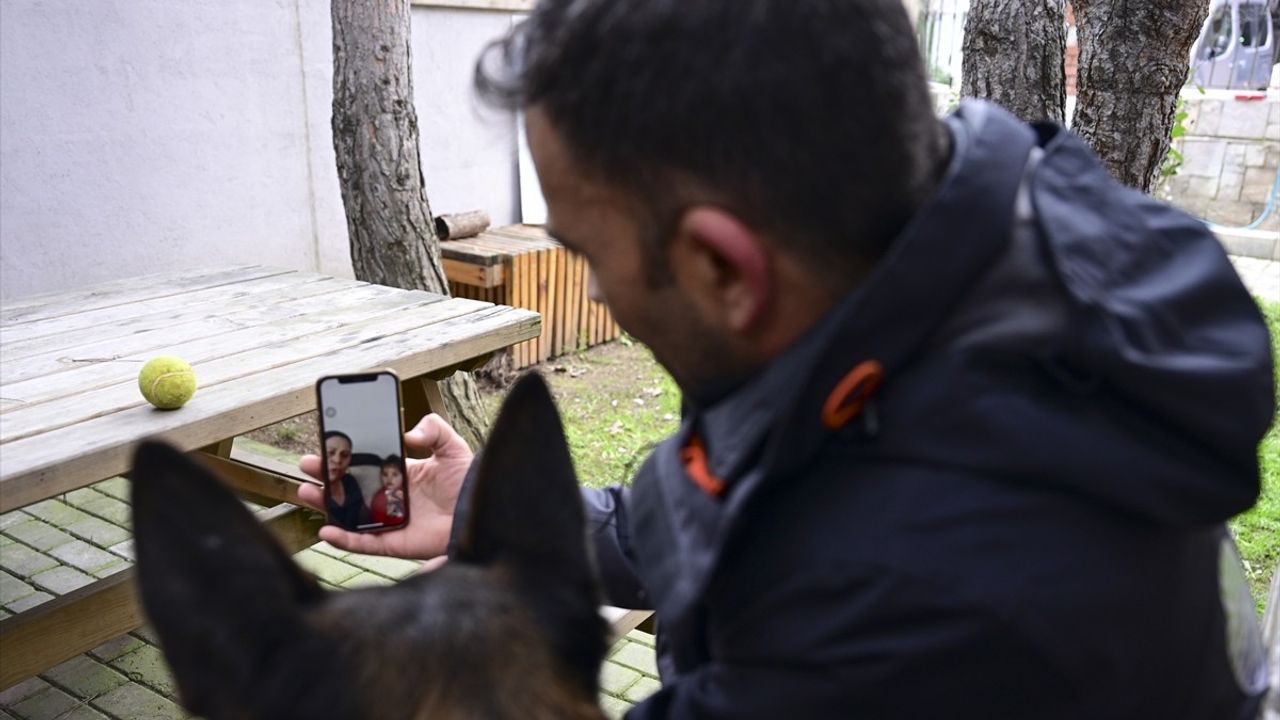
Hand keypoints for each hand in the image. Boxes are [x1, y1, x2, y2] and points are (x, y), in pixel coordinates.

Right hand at [296, 414, 473, 559]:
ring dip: (326, 506)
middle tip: (307, 466)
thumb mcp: (452, 447)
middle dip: (326, 479)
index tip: (325, 445)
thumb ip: (433, 430)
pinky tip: (326, 530)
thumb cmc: (469, 481)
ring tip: (306, 492)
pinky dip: (344, 540)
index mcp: (401, 475)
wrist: (482, 509)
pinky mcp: (394, 543)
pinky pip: (364, 543)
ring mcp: (390, 521)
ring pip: (350, 516)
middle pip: (350, 489)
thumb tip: (407, 432)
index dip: (344, 458)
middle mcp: (392, 498)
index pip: (365, 465)